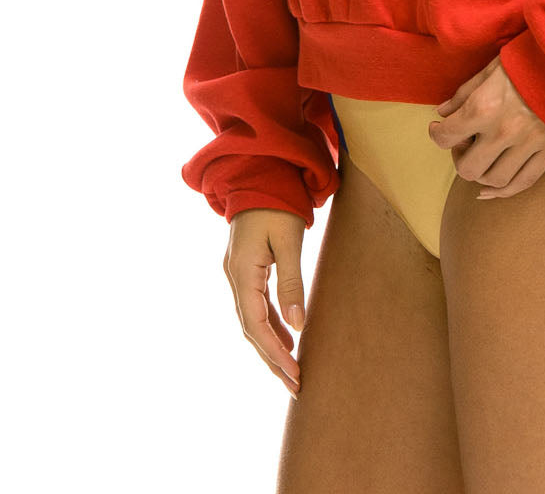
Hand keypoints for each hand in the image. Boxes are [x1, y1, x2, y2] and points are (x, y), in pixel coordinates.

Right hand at [224, 208, 305, 397]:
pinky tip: (285, 337)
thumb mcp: (290, 240)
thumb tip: (297, 326)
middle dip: (272, 359)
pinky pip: (255, 306)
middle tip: (295, 385)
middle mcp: (234, 277)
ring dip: (270, 345)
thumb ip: (292, 282)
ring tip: (291, 370)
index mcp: (242, 272)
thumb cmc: (278, 202)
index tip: (294, 373)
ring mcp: (237, 273)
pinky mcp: (245, 269)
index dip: (274, 353)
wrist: (259, 173)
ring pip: (251, 320)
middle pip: (250, 330)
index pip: (255, 325)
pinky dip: (269, 325)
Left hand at [427, 54, 544, 198]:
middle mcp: (503, 132)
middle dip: (459, 157)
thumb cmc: (528, 60)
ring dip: (481, 174)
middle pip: (468, 168)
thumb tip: (442, 113)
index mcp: (484, 107)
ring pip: (494, 180)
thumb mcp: (490, 69)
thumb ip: (464, 93)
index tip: (438, 129)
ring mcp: (528, 145)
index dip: (437, 134)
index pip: (446, 137)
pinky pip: (523, 182)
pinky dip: (504, 191)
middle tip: (464, 142)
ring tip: (483, 156)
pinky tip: (491, 189)